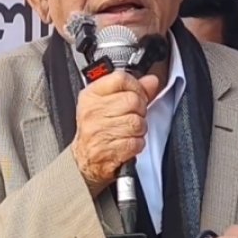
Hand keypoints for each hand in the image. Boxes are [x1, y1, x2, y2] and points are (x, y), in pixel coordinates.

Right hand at [70, 71, 159, 194]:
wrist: (86, 159)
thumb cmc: (97, 129)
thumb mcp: (108, 103)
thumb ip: (132, 90)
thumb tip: (151, 81)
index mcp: (91, 96)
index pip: (121, 79)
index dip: (136, 87)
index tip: (137, 95)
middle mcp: (92, 112)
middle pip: (133, 100)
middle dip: (140, 110)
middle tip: (132, 116)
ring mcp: (99, 131)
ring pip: (137, 122)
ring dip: (139, 129)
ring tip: (129, 131)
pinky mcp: (108, 150)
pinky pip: (136, 142)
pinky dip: (137, 144)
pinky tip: (127, 142)